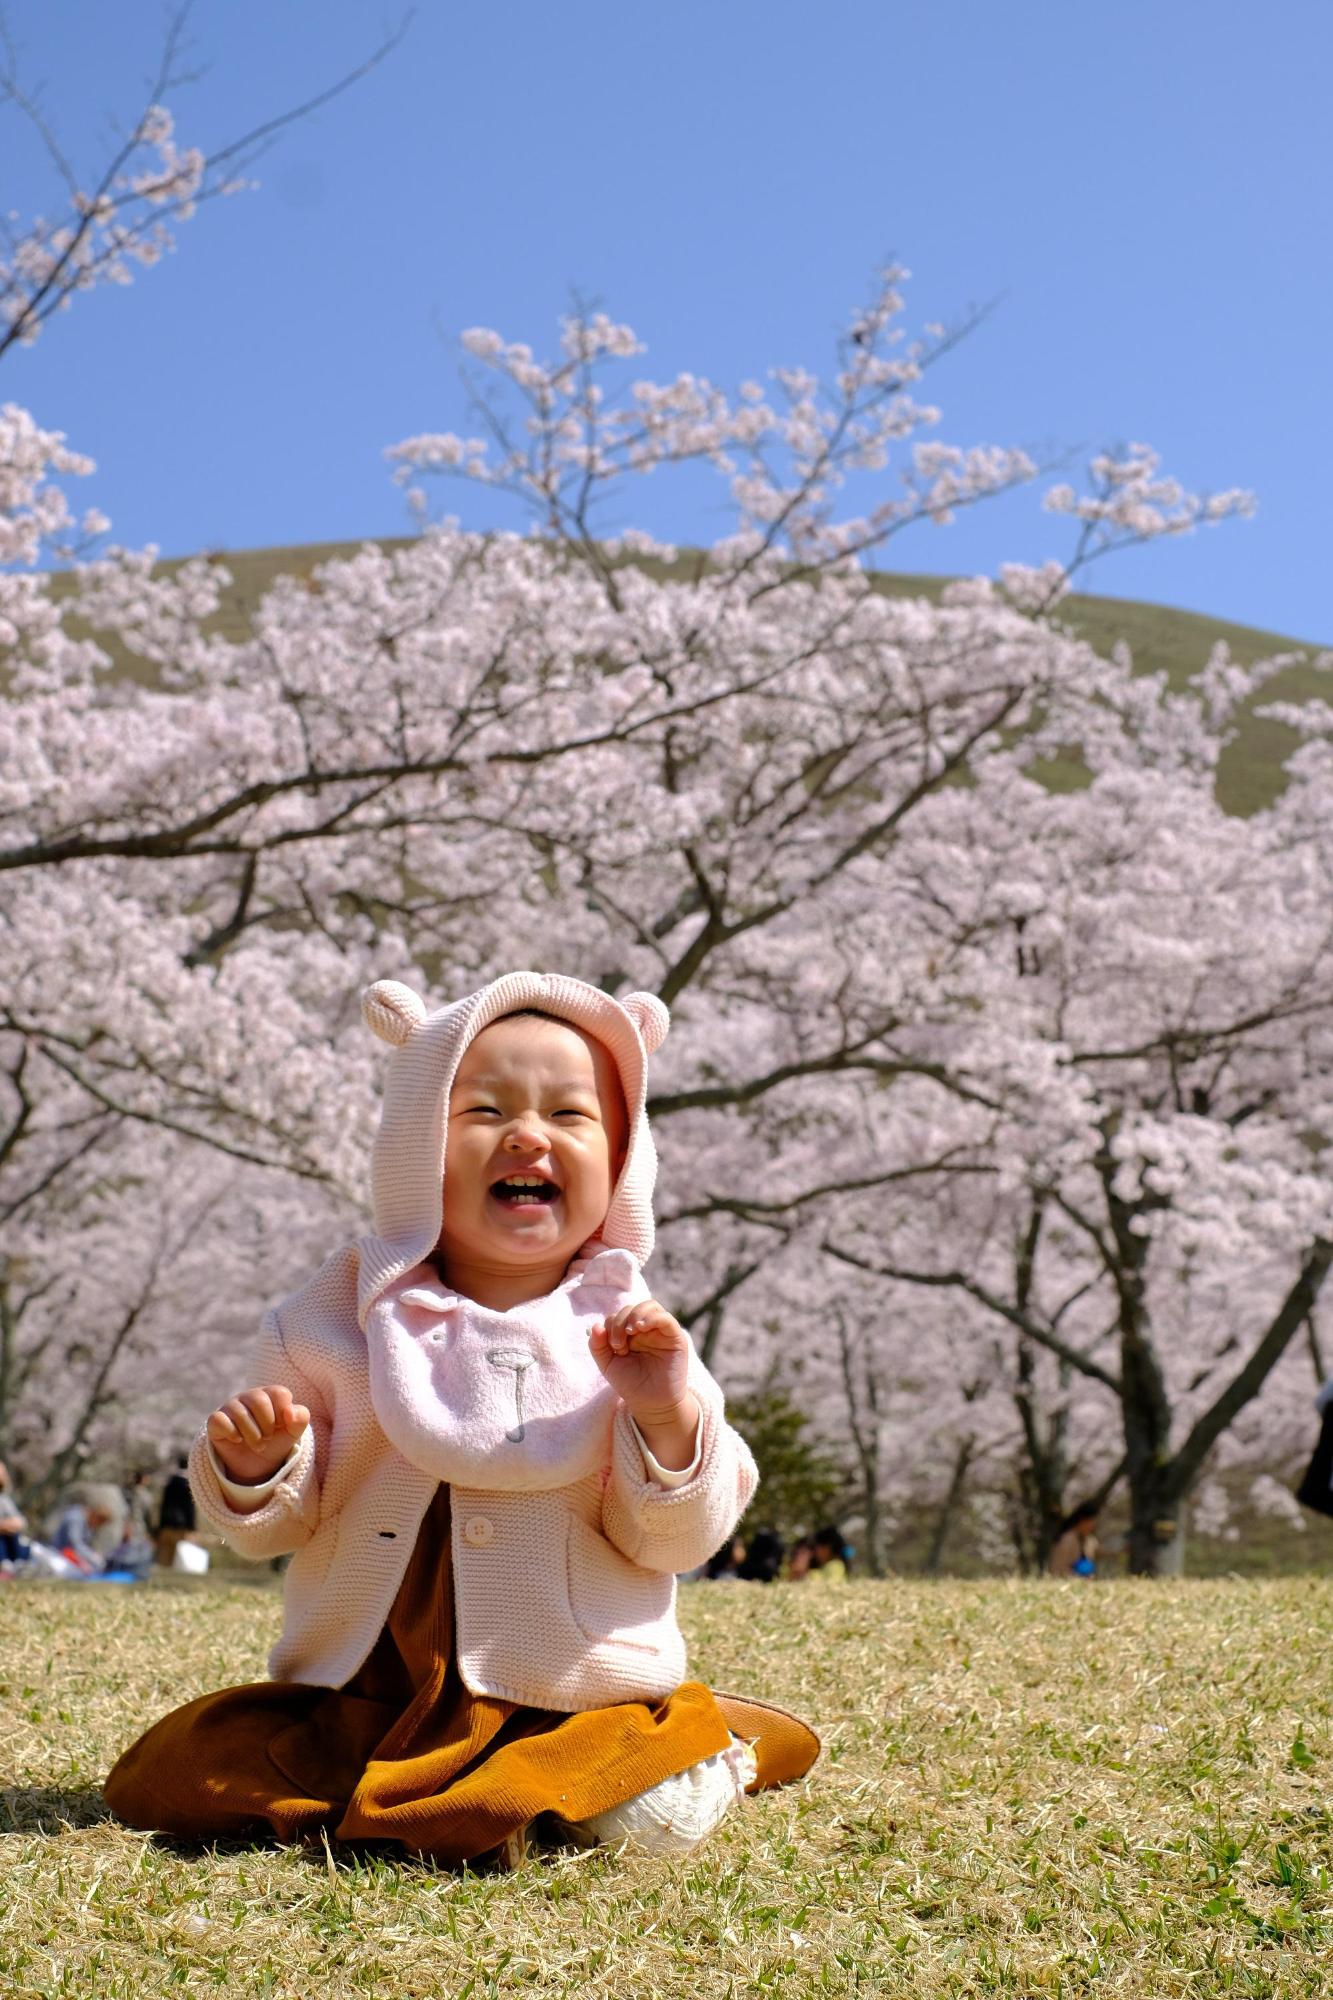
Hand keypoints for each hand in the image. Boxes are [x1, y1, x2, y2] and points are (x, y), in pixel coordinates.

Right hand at [206, 1383, 308, 1485]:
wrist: (256, 1463)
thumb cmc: (276, 1440)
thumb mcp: (293, 1432)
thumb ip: (300, 1417)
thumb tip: (289, 1411)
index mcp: (270, 1394)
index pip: (279, 1393)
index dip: (283, 1414)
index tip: (281, 1427)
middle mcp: (249, 1396)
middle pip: (258, 1400)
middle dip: (267, 1424)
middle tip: (268, 1437)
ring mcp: (231, 1407)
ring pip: (239, 1412)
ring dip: (253, 1435)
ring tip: (258, 1445)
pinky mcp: (216, 1421)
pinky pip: (219, 1420)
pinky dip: (232, 1433)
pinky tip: (237, 1440)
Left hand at [589, 1299, 697, 1467]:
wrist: (651, 1404)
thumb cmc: (631, 1384)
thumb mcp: (608, 1364)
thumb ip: (598, 1346)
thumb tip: (595, 1326)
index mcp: (630, 1333)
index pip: (618, 1316)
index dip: (611, 1326)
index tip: (613, 1349)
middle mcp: (646, 1329)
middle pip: (631, 1308)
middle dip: (620, 1322)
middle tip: (618, 1345)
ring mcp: (661, 1331)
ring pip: (650, 1306)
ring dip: (635, 1315)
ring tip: (630, 1331)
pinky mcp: (675, 1337)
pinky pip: (666, 1318)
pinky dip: (652, 1318)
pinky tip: (641, 1327)